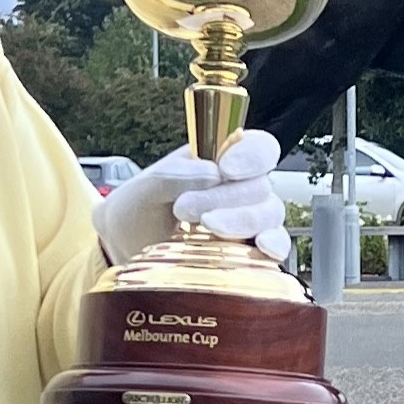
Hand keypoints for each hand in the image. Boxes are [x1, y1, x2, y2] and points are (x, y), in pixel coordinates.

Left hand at [92, 130, 295, 268]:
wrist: (125, 251)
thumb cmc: (137, 211)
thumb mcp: (143, 188)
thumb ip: (173, 174)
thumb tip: (212, 173)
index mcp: (223, 161)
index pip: (258, 148)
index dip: (250, 155)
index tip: (225, 169)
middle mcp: (243, 189)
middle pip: (261, 186)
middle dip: (225, 197)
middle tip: (185, 208)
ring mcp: (251, 222)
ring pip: (269, 215)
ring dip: (241, 221)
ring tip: (204, 228)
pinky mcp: (252, 255)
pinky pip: (277, 247)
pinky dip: (273, 246)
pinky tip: (260, 247)